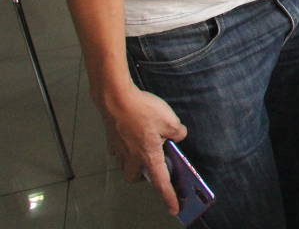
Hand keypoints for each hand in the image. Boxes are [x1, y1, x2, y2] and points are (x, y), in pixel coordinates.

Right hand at [98, 86, 186, 214]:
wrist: (116, 98)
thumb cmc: (143, 111)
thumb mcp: (170, 120)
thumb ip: (178, 132)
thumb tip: (179, 135)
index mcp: (148, 156)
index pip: (160, 182)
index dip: (169, 196)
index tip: (174, 209)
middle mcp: (131, 157)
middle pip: (135, 177)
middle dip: (144, 177)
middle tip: (155, 166)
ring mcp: (119, 148)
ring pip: (125, 164)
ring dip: (134, 162)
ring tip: (145, 147)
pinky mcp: (112, 138)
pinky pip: (119, 149)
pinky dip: (127, 147)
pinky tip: (134, 134)